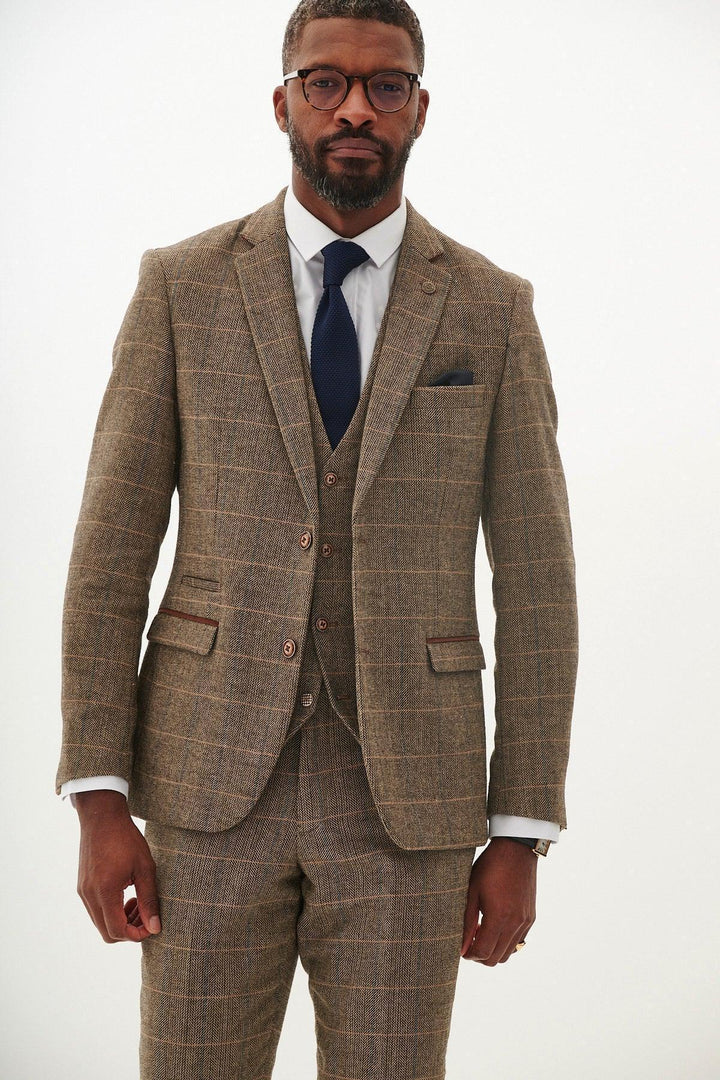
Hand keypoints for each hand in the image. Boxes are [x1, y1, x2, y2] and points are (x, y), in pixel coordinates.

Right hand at [75, 789, 160, 943]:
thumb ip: (149, 900)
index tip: (152, 925)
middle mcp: (89, 895)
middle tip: (146, 914)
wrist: (102, 816)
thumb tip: (155, 928)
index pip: (117, 931)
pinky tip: (126, 895)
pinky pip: (95, 910)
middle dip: (129, 930)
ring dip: (120, 921)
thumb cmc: (126, 838)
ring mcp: (83, 891)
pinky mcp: (82, 886)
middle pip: (107, 933)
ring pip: (100, 923)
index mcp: (105, 891)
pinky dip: (111, 911)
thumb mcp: (145, 867)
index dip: (137, 935)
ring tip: (138, 902)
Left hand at [460, 837, 536, 964]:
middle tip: (470, 940)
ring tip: (482, 931)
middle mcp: (515, 923)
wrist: (516, 850)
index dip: (470, 955)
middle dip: (480, 955)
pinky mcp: (531, 918)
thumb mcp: (472, 891)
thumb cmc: (490, 867)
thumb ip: (467, 922)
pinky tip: (495, 926)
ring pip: (508, 954)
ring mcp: (525, 922)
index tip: (462, 948)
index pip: (483, 952)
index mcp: (499, 916)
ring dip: (493, 950)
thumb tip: (462, 947)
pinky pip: (518, 942)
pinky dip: (505, 943)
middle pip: (496, 958)